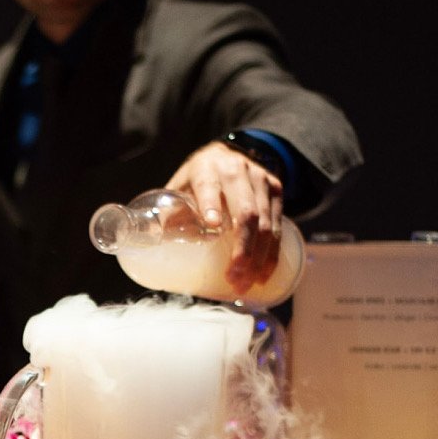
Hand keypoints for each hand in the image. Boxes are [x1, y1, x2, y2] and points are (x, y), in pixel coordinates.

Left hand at [166, 141, 282, 293]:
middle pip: (245, 213)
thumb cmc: (197, 179)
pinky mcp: (276, 189)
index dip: (211, 205)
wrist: (228, 155)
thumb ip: (171, 210)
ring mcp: (260, 179)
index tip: (212, 225)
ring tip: (246, 283)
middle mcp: (236, 170)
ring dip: (258, 258)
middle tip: (234, 277)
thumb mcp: (180, 187)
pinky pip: (278, 225)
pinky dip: (271, 253)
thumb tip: (159, 240)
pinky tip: (263, 273)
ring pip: (266, 222)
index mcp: (206, 168)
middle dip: (242, 249)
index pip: (209, 187)